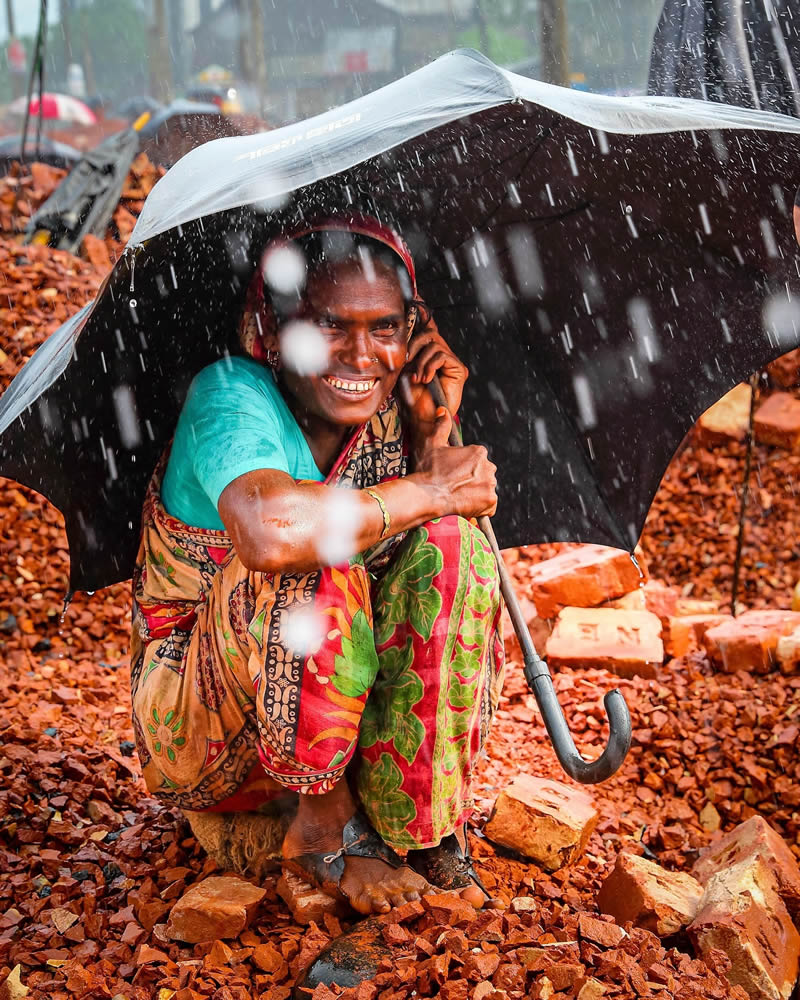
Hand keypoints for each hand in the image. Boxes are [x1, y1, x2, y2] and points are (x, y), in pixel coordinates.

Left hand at [400, 305, 467, 425]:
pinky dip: (429, 366)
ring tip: (417, 378)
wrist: (420, 419)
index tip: (416, 294)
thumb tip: (401, 327)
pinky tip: (425, 379)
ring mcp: (451, 362)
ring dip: (420, 362)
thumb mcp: (401, 369)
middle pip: (429, 333)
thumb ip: (404, 350)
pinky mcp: (459, 370)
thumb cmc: (409, 398)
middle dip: (414, 345)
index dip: (423, 311)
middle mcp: (442, 355)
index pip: (427, 328)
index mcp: (428, 353)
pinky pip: (442, 355)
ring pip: (434, 344)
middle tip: (407, 362)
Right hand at [412, 407, 497, 518]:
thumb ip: (442, 426)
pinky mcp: (490, 502)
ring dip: (477, 493)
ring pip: (487, 489)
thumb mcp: (432, 444)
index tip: (455, 473)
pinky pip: (490, 506)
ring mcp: (490, 485)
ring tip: (459, 496)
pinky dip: (481, 507)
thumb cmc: (428, 471)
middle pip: (485, 473)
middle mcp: (488, 467)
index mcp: (478, 452)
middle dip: (474, 479)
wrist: (426, 495)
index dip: (466, 468)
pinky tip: (467, 505)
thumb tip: (443, 411)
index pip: (478, 460)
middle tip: (456, 485)